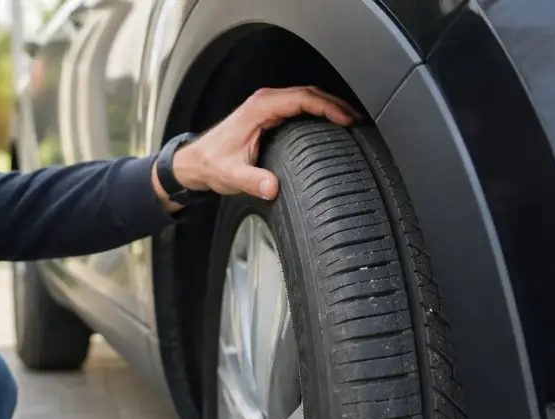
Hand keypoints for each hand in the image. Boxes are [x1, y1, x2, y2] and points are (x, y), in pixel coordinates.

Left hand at [152, 85, 361, 208]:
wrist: (196, 163)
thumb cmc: (211, 165)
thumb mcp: (232, 175)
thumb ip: (253, 181)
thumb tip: (273, 188)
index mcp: (259, 108)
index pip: (302, 99)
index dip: (328, 107)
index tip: (347, 120)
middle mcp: (264, 102)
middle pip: (309, 94)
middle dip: (336, 104)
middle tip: (359, 121)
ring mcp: (267, 106)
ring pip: (306, 98)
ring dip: (329, 106)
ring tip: (351, 121)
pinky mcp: (269, 115)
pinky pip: (299, 107)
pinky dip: (318, 112)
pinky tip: (330, 125)